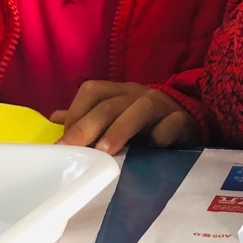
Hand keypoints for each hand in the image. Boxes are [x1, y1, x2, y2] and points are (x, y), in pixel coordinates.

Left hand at [51, 82, 199, 153]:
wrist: (188, 117)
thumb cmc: (144, 120)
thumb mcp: (116, 114)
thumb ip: (88, 116)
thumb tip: (54, 118)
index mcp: (119, 92)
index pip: (92, 91)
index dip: (76, 113)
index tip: (65, 143)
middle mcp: (137, 94)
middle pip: (110, 104)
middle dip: (88, 126)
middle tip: (72, 149)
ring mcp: (161, 106)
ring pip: (140, 109)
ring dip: (120, 129)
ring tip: (105, 151)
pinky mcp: (182, 120)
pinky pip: (172, 124)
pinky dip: (162, 134)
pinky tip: (153, 147)